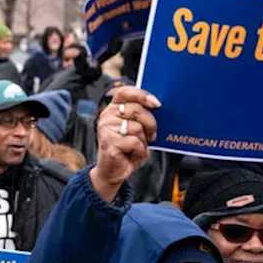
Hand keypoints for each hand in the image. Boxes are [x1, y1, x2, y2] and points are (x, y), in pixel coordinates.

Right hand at [91, 86, 159, 202]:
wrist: (113, 171)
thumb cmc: (126, 148)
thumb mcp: (136, 128)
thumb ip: (141, 115)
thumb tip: (156, 105)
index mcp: (112, 109)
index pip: (125, 92)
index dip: (142, 95)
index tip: (156, 104)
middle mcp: (106, 116)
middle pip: (136, 109)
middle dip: (150, 123)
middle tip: (150, 134)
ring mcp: (106, 129)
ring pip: (137, 127)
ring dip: (143, 140)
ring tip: (137, 146)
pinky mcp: (109, 143)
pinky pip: (135, 142)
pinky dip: (139, 150)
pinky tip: (132, 153)